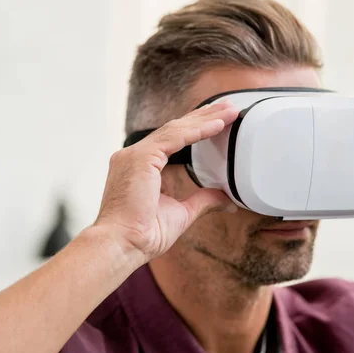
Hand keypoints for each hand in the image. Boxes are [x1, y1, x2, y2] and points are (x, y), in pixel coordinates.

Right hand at [93, 102, 238, 260]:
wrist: (123, 245)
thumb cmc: (144, 234)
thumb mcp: (182, 213)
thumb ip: (203, 200)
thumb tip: (226, 198)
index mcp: (140, 166)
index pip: (172, 139)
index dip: (196, 128)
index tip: (218, 121)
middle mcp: (134, 156)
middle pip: (175, 128)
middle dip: (204, 117)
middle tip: (229, 107)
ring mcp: (134, 155)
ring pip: (177, 129)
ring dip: (205, 119)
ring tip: (230, 111)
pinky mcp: (140, 158)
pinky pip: (175, 138)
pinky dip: (198, 131)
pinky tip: (218, 125)